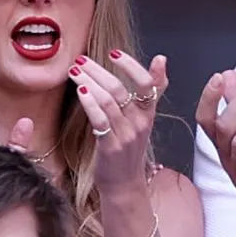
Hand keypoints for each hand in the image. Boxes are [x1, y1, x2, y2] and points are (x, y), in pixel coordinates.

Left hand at [67, 50, 166, 193]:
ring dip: (88, 82)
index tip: (114, 52)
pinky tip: (80, 91)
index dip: (131, 65)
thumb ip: (153, 89)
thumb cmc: (131, 147)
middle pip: (120, 88)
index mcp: (148, 112)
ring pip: (108, 101)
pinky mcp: (110, 146)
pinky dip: (89, 102)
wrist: (125, 184)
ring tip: (74, 72)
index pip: (146, 82)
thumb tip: (161, 59)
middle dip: (98, 70)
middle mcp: (140, 122)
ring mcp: (125, 134)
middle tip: (81, 60)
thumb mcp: (145, 117)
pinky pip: (100, 119)